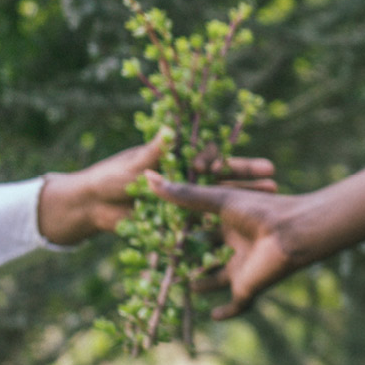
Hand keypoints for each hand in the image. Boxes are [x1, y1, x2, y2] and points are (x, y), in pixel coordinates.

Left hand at [36, 139, 275, 245]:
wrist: (90, 207)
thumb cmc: (109, 179)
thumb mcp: (133, 166)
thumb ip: (153, 153)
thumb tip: (168, 128)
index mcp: (181, 163)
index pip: (213, 160)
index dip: (233, 162)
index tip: (254, 166)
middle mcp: (189, 182)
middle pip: (226, 180)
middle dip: (250, 179)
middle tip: (274, 177)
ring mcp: (188, 205)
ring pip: (223, 203)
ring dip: (247, 203)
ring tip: (273, 201)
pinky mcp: (181, 226)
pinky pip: (205, 229)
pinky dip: (225, 231)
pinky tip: (248, 236)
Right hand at [144, 147, 364, 319]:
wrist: (293, 232)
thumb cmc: (260, 210)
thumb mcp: (218, 200)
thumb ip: (184, 194)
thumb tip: (148, 176)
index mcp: (229, 223)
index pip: (199, 229)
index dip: (180, 233)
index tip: (156, 235)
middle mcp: (236, 245)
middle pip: (206, 255)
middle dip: (187, 259)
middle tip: (161, 263)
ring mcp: (242, 267)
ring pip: (218, 279)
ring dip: (202, 284)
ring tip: (180, 286)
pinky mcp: (248, 286)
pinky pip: (238, 304)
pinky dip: (227, 311)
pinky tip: (214, 315)